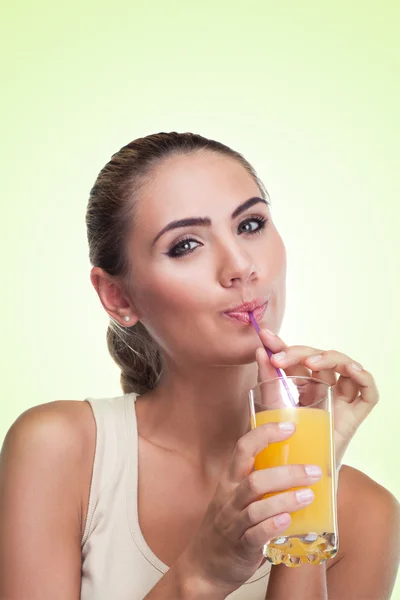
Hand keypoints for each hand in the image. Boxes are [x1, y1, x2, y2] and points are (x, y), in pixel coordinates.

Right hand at [181, 423, 322, 595]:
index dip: (266, 434)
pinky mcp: (240, 546)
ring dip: (285, 498)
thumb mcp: (237, 497)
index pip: (244, 448)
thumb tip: (298, 467)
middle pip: (254, 477)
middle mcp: (230, 498)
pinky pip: (255, 534)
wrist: (203, 566)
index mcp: (230, 480)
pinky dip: (272, 526)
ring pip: (256, 506)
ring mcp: (234, 522)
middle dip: (286, 472)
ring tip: (308, 495)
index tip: (290, 427)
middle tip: (313, 471)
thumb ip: (260, 483)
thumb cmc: (228, 527)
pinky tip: (288, 521)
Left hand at [256, 329, 379, 463]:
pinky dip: (362, 377)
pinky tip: (350, 370)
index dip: (282, 345)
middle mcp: (324, 387)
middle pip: (318, 358)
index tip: (265, 336)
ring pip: (344, 366)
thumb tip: (261, 351)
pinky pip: (368, 391)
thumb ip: (268, 380)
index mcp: (303, 384)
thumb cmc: (287, 442)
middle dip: (298, 352)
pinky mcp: (356, 414)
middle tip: (279, 358)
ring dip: (329, 358)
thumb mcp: (273, 407)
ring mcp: (341, 399)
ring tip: (310, 362)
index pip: (295, 358)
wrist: (300, 476)